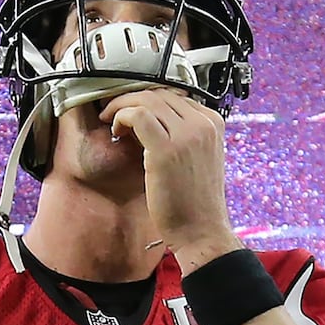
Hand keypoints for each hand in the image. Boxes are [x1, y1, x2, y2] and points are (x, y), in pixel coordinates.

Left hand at [98, 88, 240, 274]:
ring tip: (111, 123)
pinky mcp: (167, 150)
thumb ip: (181, 135)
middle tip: (113, 113)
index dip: (146, 100)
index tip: (131, 110)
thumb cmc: (195, 202)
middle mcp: (203, 124)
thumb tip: (150, 118)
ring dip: (121, 106)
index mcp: (213, 123)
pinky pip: (138, 115)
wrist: (202, 232)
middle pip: (158, 92)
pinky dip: (121, 116)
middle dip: (130, 99)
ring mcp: (187, 135)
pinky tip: (116, 132)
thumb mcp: (197, 158)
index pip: (174, 94)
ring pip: (146, 99)